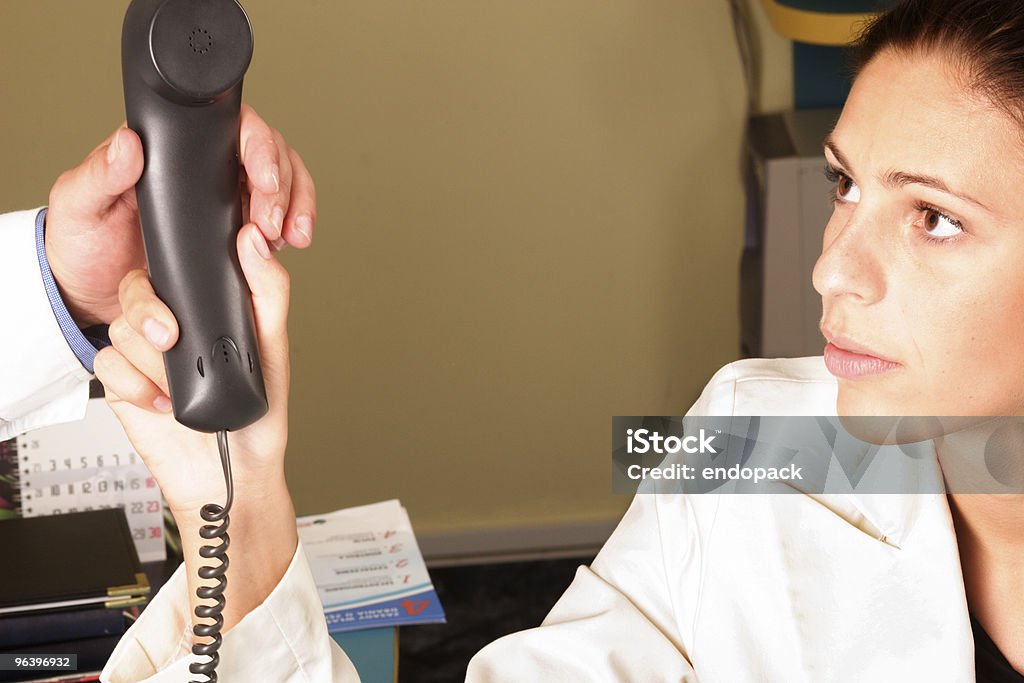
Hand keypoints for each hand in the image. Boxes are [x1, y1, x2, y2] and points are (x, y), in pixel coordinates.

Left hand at [44, 105, 315, 326]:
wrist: (92, 296)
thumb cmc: (82, 246)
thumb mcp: (80, 207)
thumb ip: (100, 174)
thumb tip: (128, 142)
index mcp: (170, 150)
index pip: (229, 127)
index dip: (257, 146)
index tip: (263, 179)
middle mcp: (204, 167)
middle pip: (268, 151)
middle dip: (283, 186)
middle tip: (272, 222)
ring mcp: (225, 198)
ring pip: (283, 181)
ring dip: (297, 205)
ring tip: (288, 237)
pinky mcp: (237, 231)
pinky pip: (279, 218)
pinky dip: (294, 227)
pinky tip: (290, 245)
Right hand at [94, 225, 300, 629]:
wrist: (234, 475)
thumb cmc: (259, 414)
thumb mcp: (274, 346)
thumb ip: (267, 290)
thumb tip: (253, 239)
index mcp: (208, 311)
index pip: (177, 268)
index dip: (174, 268)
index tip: (187, 287)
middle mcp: (174, 327)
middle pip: (137, 291)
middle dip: (153, 313)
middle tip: (174, 338)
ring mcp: (146, 356)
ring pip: (122, 329)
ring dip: (154, 362)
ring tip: (184, 386)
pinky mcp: (123, 385)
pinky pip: (108, 366)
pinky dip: (138, 386)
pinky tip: (166, 404)